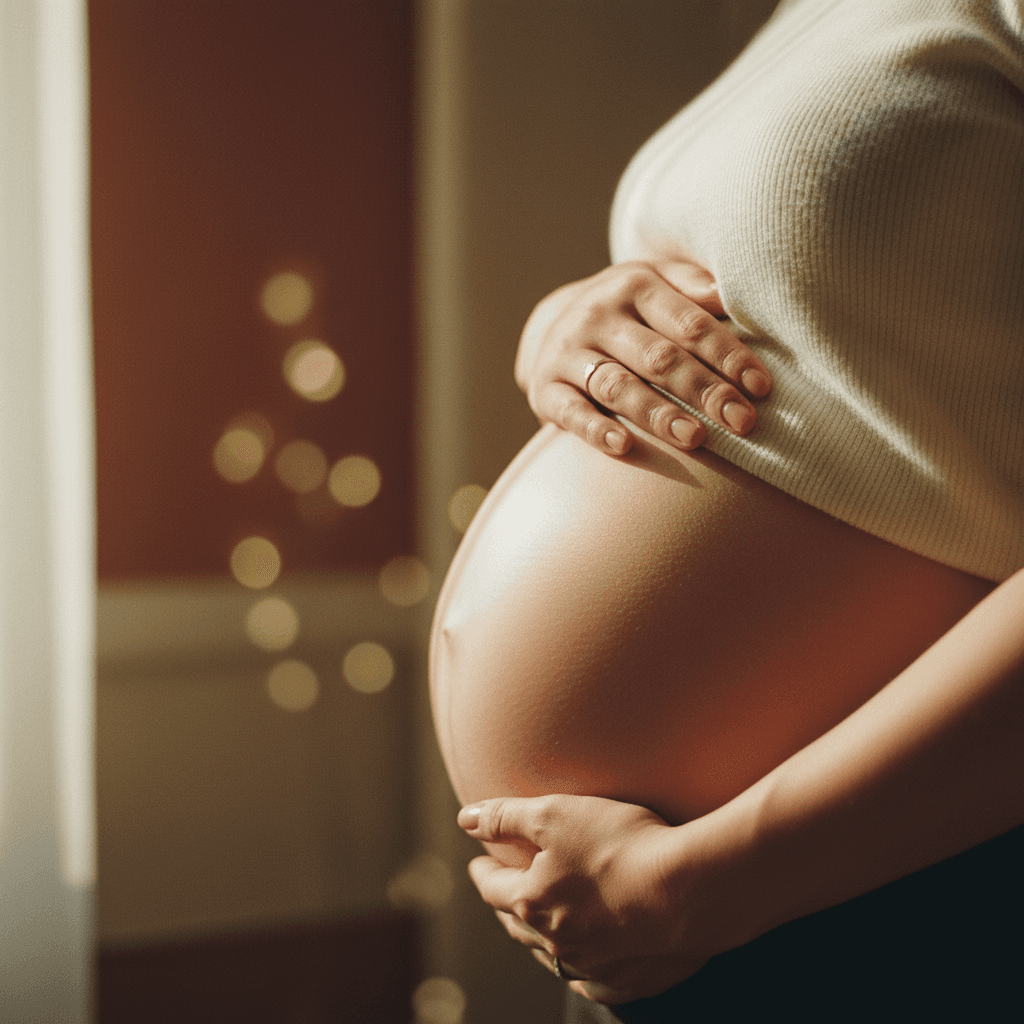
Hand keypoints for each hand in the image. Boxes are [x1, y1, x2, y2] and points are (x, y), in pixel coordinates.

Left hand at [458, 794, 722, 1003]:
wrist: (689, 890)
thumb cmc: (619, 845)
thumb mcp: (555, 814)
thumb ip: (506, 816)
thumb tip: (465, 819)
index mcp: (533, 904)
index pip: (493, 889)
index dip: (483, 872)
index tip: (477, 863)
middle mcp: (557, 943)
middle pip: (520, 925)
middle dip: (507, 907)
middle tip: (502, 894)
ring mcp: (594, 967)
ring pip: (554, 955)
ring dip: (542, 939)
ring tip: (537, 925)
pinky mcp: (632, 980)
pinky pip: (596, 981)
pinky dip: (584, 970)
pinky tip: (585, 968)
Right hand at [514, 260, 771, 456]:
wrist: (553, 327)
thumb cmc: (628, 312)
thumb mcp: (658, 284)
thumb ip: (695, 287)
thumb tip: (734, 294)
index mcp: (635, 286)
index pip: (689, 324)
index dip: (728, 356)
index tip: (761, 388)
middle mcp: (598, 315)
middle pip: (659, 358)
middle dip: (704, 391)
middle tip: (742, 422)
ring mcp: (568, 352)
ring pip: (618, 385)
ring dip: (659, 414)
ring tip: (695, 438)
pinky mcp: (546, 388)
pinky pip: (571, 411)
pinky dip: (595, 429)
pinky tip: (623, 445)